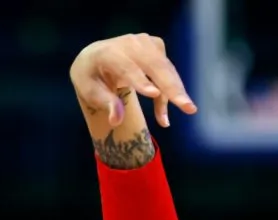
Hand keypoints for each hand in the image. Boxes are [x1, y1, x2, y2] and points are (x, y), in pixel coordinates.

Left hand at [70, 33, 196, 127]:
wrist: (96, 57)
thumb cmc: (91, 77)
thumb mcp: (89, 91)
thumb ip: (105, 103)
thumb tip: (116, 120)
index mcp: (107, 52)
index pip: (126, 66)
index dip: (140, 80)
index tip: (154, 94)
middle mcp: (129, 43)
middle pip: (153, 65)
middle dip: (171, 87)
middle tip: (187, 107)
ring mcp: (145, 42)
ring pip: (165, 68)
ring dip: (176, 91)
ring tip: (188, 110)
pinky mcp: (156, 46)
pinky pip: (167, 70)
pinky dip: (169, 90)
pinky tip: (163, 113)